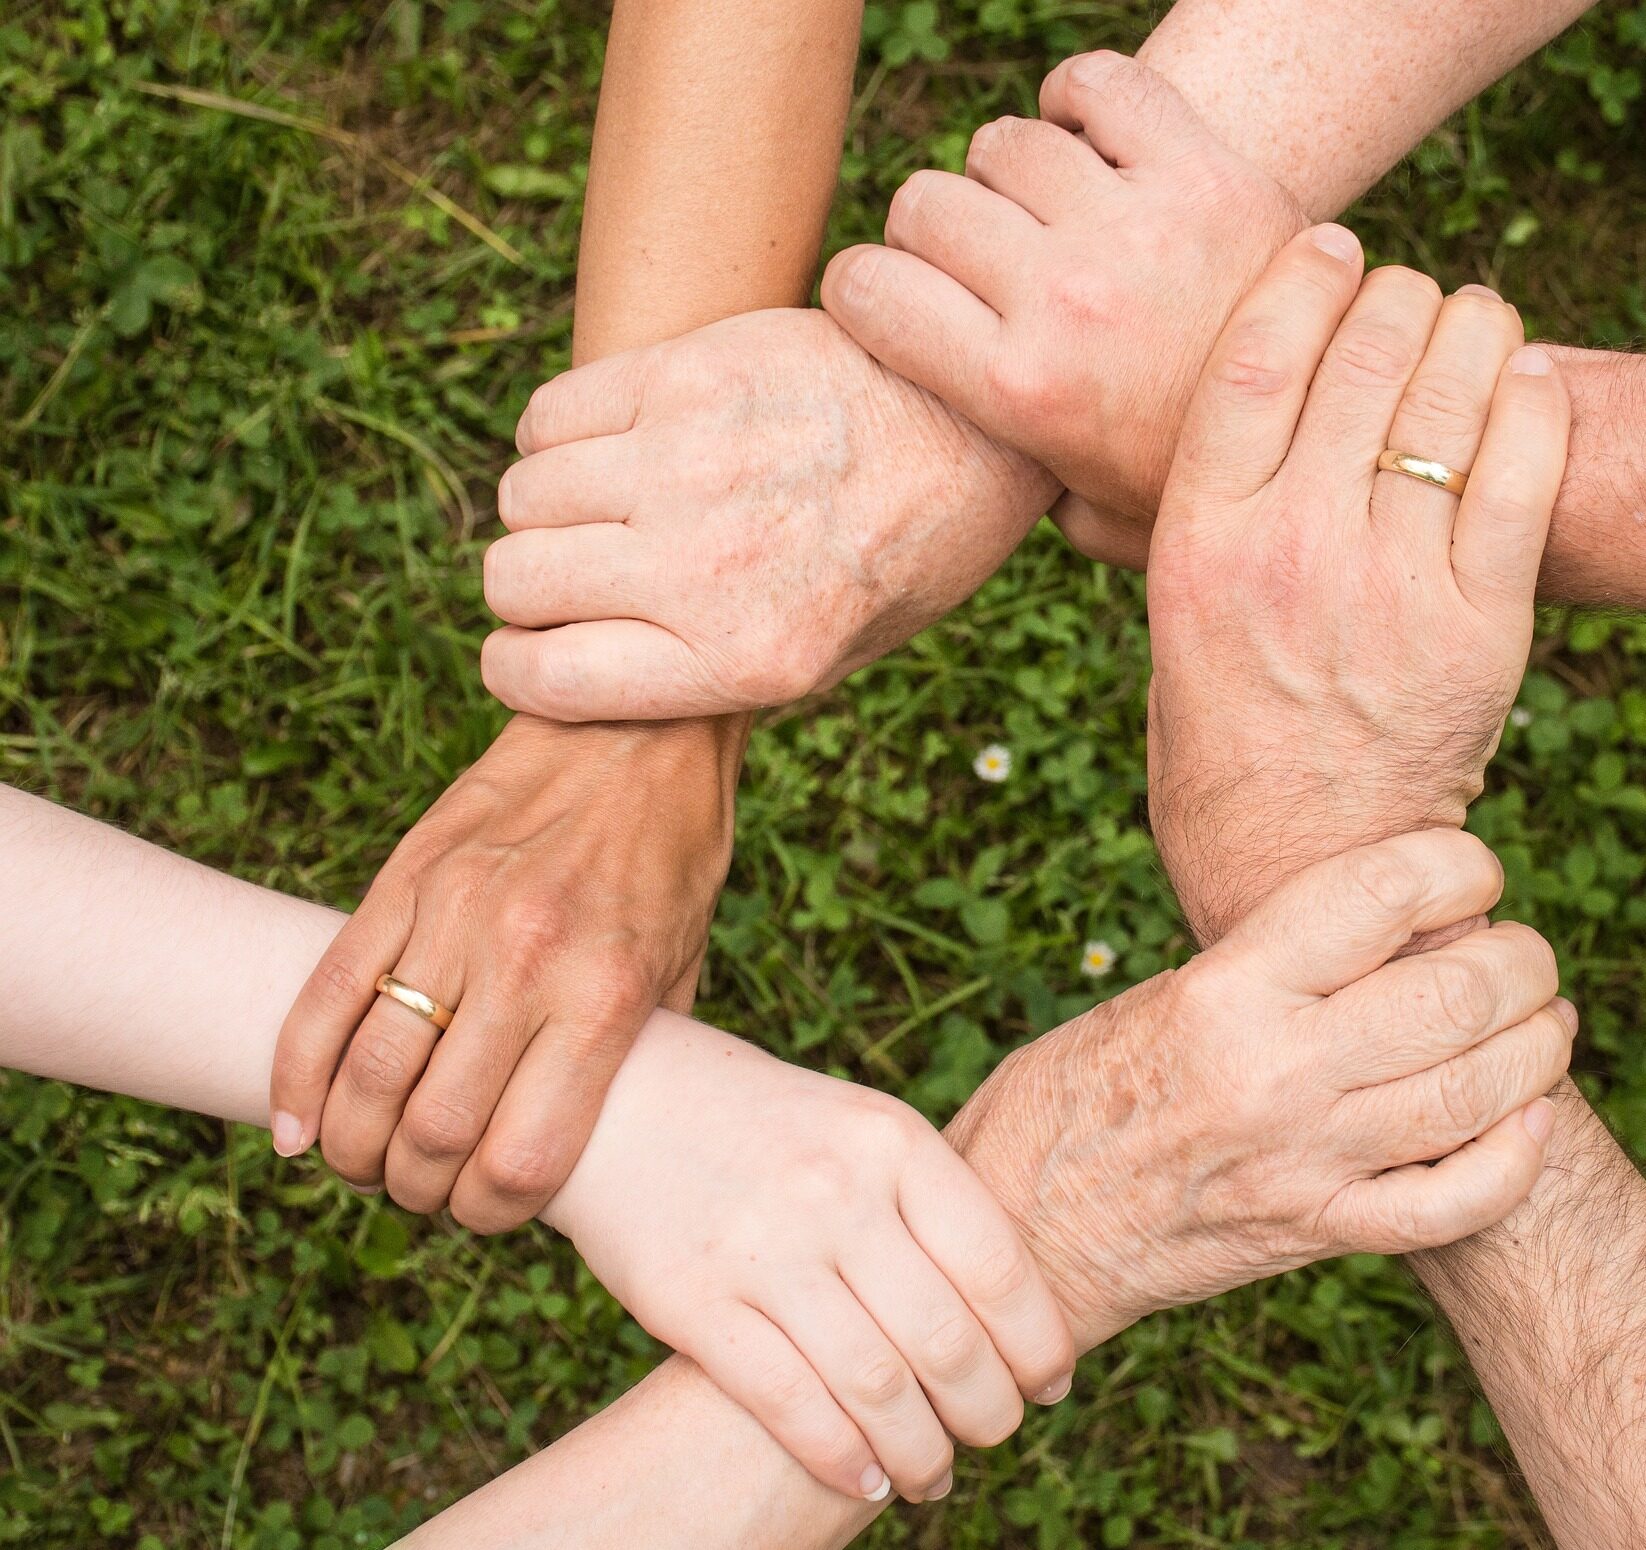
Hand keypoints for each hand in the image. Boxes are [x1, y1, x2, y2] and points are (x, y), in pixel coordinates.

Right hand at [269, 714, 741, 1231]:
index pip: (521, 1159)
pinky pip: (327, 993)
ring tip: (365, 1161)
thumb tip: (594, 1144)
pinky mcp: (404, 877)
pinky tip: (296, 1124)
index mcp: (604, 996)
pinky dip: (296, 1074)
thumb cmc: (672, 856)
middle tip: (423, 1191)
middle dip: (417, 1190)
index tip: (487, 1213)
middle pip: (432, 1132)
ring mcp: (454, 915)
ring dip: (353, 1145)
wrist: (637, 727)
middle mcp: (525, 961)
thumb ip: (636, 1057)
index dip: (491, 1215)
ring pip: (367, 1073)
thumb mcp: (685, 965)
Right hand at [479, 307, 1059, 720]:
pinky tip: (609, 444)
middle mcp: (706, 568)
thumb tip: (585, 668)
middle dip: (527, 588)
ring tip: (599, 506)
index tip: (527, 651)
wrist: (978, 428)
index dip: (516, 668)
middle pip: (516, 580)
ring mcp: (690, 465)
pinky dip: (555, 436)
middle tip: (574, 574)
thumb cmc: (903, 555)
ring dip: (543, 509)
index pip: (546, 678)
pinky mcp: (689, 375)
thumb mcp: (829, 659)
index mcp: (745, 660)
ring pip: (523, 496)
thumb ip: (708, 674)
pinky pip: (550, 414)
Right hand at [546, 1014, 1075, 1503]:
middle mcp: (835, 1191)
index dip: (1037, 1343)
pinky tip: (865, 1479)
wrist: (622, 1095)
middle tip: (993, 1434)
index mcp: (890, 1140)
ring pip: (876, 1388)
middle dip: (988, 1412)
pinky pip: (789, 1403)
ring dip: (922, 1453)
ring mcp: (762, 1248)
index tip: (1050, 1383)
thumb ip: (926, 1202)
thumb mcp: (857, 1125)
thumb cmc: (764, 1122)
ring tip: (933, 1474)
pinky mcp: (693, 1300)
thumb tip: (1013, 1314)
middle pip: (947, 1341)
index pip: (998, 1266)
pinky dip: (841, 1459)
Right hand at [820, 51, 1304, 568]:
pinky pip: (1098, 85)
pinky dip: (1077, 99)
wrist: (1335, 432)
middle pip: (924, 204)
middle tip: (970, 265)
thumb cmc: (1191, 483)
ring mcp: (1135, 226)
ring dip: (1005, 175)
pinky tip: (1086, 143)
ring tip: (1040, 215)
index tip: (883, 300)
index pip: (867, 290)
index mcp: (1018, 391)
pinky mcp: (1203, 170)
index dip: (859, 289)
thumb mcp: (1086, 518)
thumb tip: (953, 469)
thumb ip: (1009, 489)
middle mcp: (1064, 299)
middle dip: (927, 233)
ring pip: (1002, 143)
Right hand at [945, 831, 1571, 1350]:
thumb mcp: (1153, 999)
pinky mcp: (1315, 1233)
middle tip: (1521, 953)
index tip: (1470, 869)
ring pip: (1477, 1093)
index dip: (1455, 864)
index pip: (1378, 895)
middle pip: (1455, 994)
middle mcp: (1273, 1071)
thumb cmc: (1067, 1096)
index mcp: (1221, 991)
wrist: (1022, 1229)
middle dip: (1521, 960)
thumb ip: (1263, 971)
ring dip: (1537, 1047)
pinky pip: (1452, 1203)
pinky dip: (1514, 1159)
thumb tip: (1381, 934)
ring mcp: (1303, 1160)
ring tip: (1542, 1022)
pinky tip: (1527, 1119)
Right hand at [1144, 226, 1569, 943]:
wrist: (1301, 860)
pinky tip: (1517, 377)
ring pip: (1448, 398)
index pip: (1253, 361)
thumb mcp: (1165, 628)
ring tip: (1468, 321)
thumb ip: (1176, 529)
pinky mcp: (1479, 625)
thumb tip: (1166, 441)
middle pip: (1361, 357)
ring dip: (1468, 330)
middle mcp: (1290, 551)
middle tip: (1404, 291)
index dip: (1301, 279)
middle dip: (1394, 294)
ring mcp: (1391, 586)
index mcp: (1199, 545)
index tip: (1329, 244)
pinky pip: (1519, 474)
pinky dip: (1527, 404)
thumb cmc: (1218, 741)